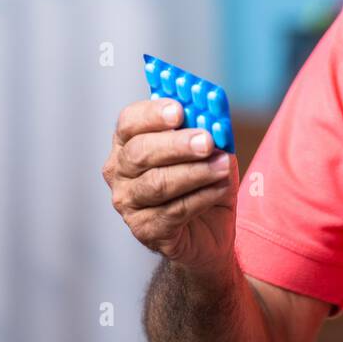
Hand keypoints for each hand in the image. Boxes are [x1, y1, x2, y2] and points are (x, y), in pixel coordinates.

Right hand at [103, 98, 237, 272]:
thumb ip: (206, 130)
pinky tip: (221, 188)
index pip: (129, 122)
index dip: (152, 115)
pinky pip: (174, 211)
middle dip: (176, 144)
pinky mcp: (146, 230)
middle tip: (206, 140)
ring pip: (158, 183)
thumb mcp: (207, 150)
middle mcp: (119, 172)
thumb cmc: (201, 181)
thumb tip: (215, 119)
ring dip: (195, 172)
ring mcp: (129, 203)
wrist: (208, 230)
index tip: (179, 111)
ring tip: (223, 166)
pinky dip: (202, 196)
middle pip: (140, 152)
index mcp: (127, 142)